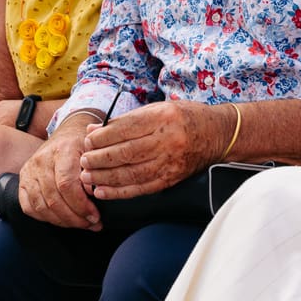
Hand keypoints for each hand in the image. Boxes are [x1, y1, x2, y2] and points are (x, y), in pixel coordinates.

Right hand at [18, 114, 100, 228]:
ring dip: (62, 221)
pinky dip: (46, 219)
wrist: (67, 133)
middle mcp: (42, 160)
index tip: (95, 216)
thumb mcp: (95, 151)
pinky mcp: (22, 181)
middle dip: (74, 217)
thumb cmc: (83, 145)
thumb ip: (96, 170)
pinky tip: (62, 220)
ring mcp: (29, 171)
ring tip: (80, 224)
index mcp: (62, 150)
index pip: (66, 184)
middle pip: (54, 199)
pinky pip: (29, 207)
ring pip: (41, 206)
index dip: (81, 205)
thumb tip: (95, 193)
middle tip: (91, 224)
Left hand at [79, 100, 232, 198]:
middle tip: (83, 161)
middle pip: (125, 152)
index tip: (87, 141)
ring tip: (87, 176)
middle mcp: (167, 139)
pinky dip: (119, 191)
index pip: (124, 128)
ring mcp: (170, 161)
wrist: (218, 134)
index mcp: (163, 117)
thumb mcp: (157, 109)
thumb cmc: (185, 117)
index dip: (102, 137)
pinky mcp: (171, 178)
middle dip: (99, 158)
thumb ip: (125, 120)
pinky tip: (103, 190)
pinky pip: (141, 187)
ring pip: (130, 173)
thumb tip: (93, 130)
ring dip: (104, 177)